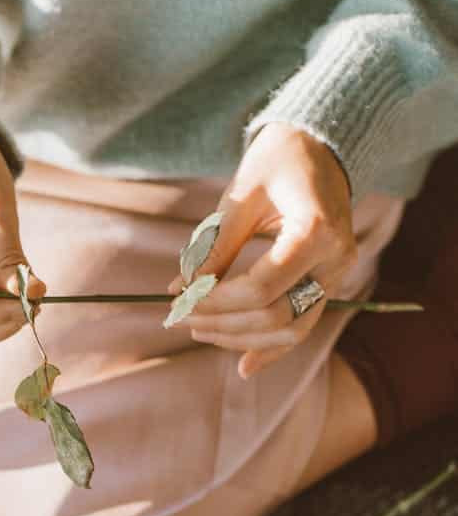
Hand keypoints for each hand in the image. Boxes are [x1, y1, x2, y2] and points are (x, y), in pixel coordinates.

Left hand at [170, 122, 356, 378]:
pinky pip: (302, 327)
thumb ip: (212, 246)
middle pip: (276, 316)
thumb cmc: (277, 162)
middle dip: (223, 323)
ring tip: (199, 329)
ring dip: (240, 339)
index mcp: (316, 230)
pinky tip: (244, 366)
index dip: (216, 301)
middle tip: (182, 315)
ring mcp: (337, 275)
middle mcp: (335, 259)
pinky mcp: (328, 285)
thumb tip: (178, 290)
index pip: (261, 287)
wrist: (319, 149)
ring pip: (290, 330)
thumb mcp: (240, 196)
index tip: (181, 297)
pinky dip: (272, 348)